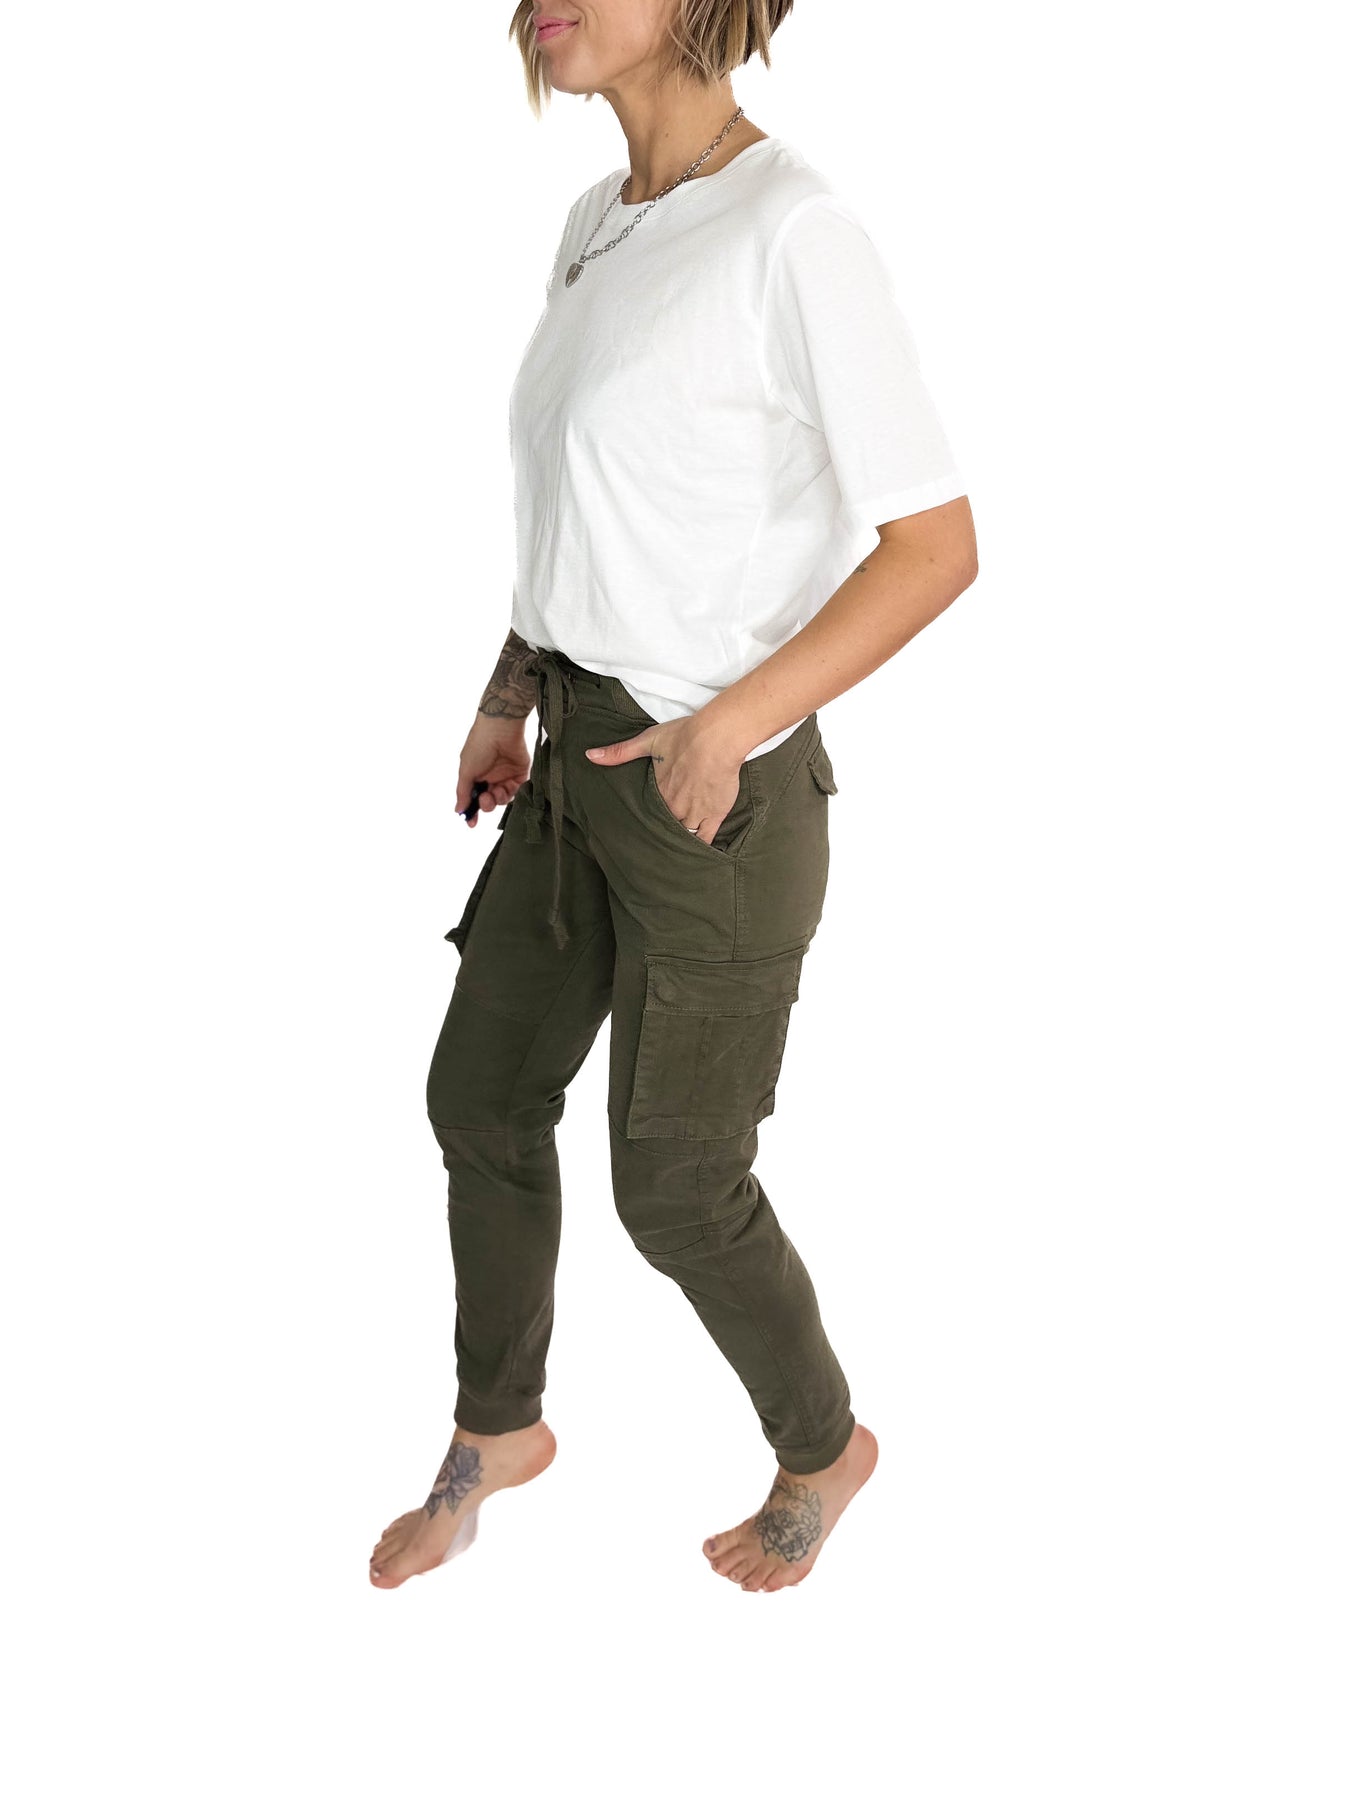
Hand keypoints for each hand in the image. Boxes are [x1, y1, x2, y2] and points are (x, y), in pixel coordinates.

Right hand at [456, 714, 531, 826]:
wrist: (500, 728)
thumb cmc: (479, 745)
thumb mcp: (467, 770)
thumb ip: (464, 792)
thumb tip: (458, 810)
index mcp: (476, 775)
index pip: (474, 798)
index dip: (473, 811)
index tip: (471, 822)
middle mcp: (491, 777)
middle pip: (490, 801)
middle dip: (486, 804)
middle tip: (486, 798)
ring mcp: (506, 775)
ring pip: (504, 798)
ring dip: (499, 799)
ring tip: (496, 791)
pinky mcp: (521, 773)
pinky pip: (518, 790)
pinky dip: (514, 793)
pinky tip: (508, 788)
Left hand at [584, 714, 744, 848]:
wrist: (717, 739)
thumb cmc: (685, 736)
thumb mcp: (648, 740)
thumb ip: (619, 752)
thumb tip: (589, 756)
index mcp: (657, 791)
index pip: (647, 812)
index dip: (646, 817)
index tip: (641, 824)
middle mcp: (673, 806)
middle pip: (664, 826)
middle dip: (660, 831)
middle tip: (654, 841)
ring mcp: (694, 813)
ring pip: (682, 835)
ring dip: (677, 840)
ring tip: (672, 849)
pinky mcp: (714, 815)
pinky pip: (705, 838)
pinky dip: (699, 846)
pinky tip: (695, 853)